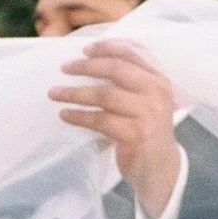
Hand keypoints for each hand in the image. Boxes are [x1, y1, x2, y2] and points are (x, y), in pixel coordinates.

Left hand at [51, 39, 183, 218]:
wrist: (162, 170)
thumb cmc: (149, 134)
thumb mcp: (148, 103)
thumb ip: (131, 84)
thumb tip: (92, 65)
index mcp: (159, 81)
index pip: (132, 55)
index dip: (107, 48)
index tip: (85, 49)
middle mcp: (156, 93)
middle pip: (116, 70)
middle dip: (86, 67)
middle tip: (65, 68)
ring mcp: (147, 113)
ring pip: (104, 94)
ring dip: (75, 93)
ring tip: (55, 93)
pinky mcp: (134, 134)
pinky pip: (99, 119)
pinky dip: (79, 116)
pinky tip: (65, 115)